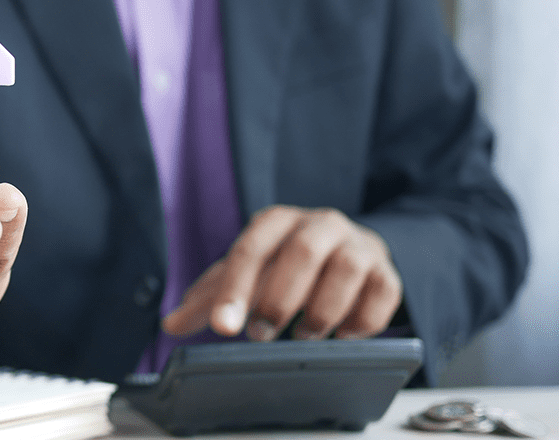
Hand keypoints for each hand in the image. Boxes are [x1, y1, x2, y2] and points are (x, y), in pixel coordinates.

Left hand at [163, 205, 402, 340]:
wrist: (347, 251)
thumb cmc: (287, 265)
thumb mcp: (247, 274)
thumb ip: (210, 298)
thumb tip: (171, 324)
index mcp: (276, 222)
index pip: (250, 250)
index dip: (235, 290)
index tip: (223, 328)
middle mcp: (320, 225)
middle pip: (301, 252)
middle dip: (279, 299)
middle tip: (261, 335)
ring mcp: (358, 246)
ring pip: (345, 270)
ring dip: (322, 310)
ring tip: (304, 335)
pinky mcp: (387, 272)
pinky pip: (383, 292)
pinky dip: (362, 320)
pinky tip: (342, 336)